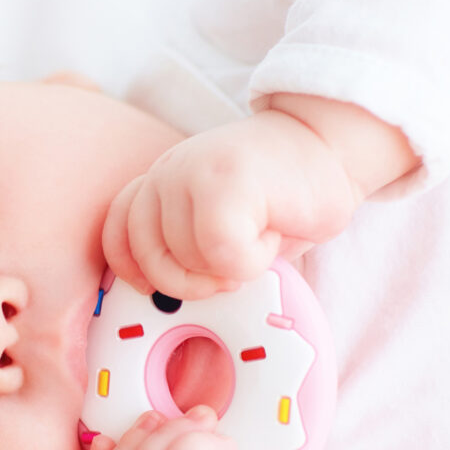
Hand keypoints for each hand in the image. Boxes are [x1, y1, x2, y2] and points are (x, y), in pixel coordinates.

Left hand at [102, 109, 359, 299]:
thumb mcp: (219, 225)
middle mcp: (168, 172)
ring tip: (260, 234)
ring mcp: (192, 171)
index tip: (152, 288)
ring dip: (231, 265)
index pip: (118, 229)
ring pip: (187, 258)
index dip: (130, 268)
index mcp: (161, 183)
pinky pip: (221, 252)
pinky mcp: (227, 180)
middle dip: (189, 281)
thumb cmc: (279, 198)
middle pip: (150, 256)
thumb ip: (185, 249)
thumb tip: (168, 300)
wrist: (331, 149)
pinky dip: (251, 260)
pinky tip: (271, 234)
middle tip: (229, 271)